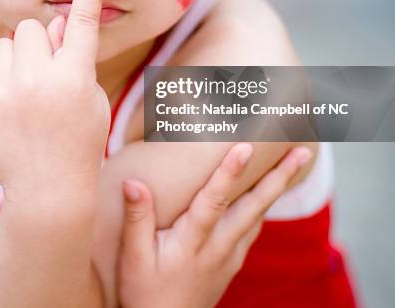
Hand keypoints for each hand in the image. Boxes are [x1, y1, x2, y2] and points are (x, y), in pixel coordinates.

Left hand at [0, 0, 110, 205]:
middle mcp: (38, 80)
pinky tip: (8, 110)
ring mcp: (4, 93)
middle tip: (43, 72)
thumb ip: (71, 55)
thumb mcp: (90, 97)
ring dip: (15, 60)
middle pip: (30, 27)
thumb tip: (52, 23)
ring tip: (24, 93)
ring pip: (4, 46)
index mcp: (75, 77)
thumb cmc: (78, 140)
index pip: (83, 21)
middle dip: (37, 44)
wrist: (46, 190)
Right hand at [116, 143, 312, 307]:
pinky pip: (252, 227)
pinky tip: (267, 192)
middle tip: (303, 151)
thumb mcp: (133, 257)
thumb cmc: (143, 292)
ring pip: (258, 215)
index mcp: (194, 241)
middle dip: (280, 177)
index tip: (244, 146)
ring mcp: (229, 255)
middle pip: (255, 206)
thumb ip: (136, 218)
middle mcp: (219, 246)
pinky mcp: (231, 262)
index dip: (229, 172)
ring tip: (293, 163)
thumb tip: (134, 182)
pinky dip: (263, 205)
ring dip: (277, 187)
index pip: (215, 201)